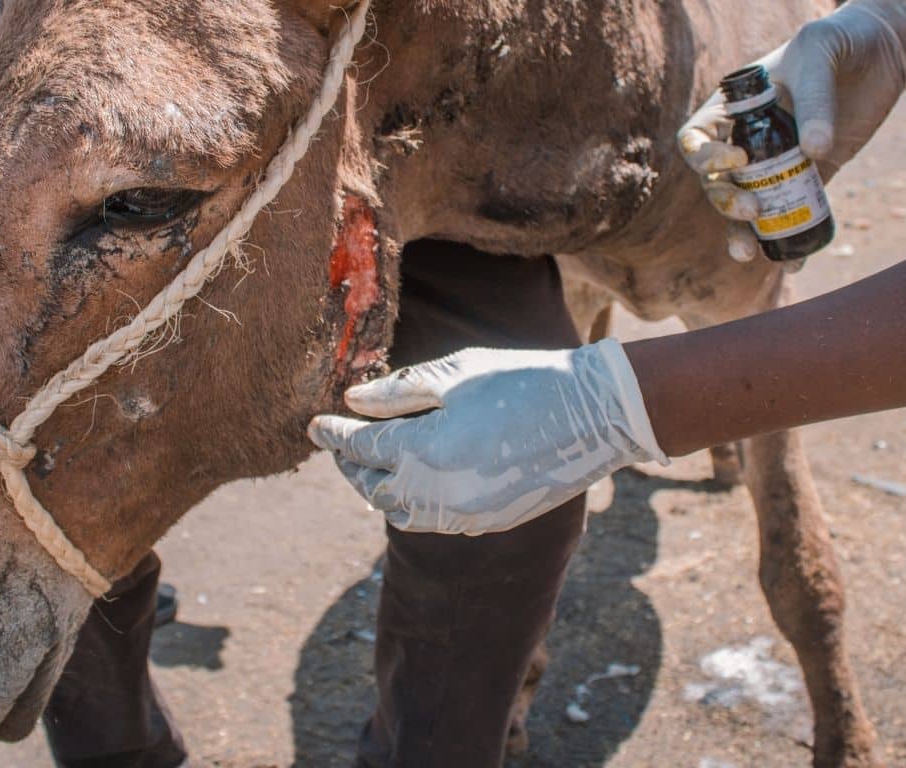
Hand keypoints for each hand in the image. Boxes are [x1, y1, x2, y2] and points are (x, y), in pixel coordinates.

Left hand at [307, 339, 666, 535]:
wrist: (592, 416)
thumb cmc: (523, 380)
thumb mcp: (455, 375)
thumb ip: (399, 393)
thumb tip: (352, 404)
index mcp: (426, 450)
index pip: (361, 446)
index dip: (333, 435)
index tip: (313, 424)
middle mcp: (439, 493)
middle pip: (372, 486)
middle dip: (350, 464)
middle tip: (337, 443)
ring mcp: (464, 514)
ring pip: (398, 512)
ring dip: (377, 488)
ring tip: (370, 463)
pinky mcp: (486, 522)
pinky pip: (431, 521)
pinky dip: (409, 505)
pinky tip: (411, 482)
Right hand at [677, 0, 905, 262]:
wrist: (884, 50)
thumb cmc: (841, 41)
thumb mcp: (822, 54)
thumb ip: (815, 99)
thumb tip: (813, 153)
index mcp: (734, 106)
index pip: (697, 140)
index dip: (705, 159)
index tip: (741, 162)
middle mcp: (748, 138)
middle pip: (716, 182)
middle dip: (725, 202)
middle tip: (752, 211)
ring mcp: (777, 161)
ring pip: (747, 204)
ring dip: (743, 233)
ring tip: (753, 253)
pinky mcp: (809, 177)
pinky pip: (792, 212)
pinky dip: (790, 239)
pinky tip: (796, 261)